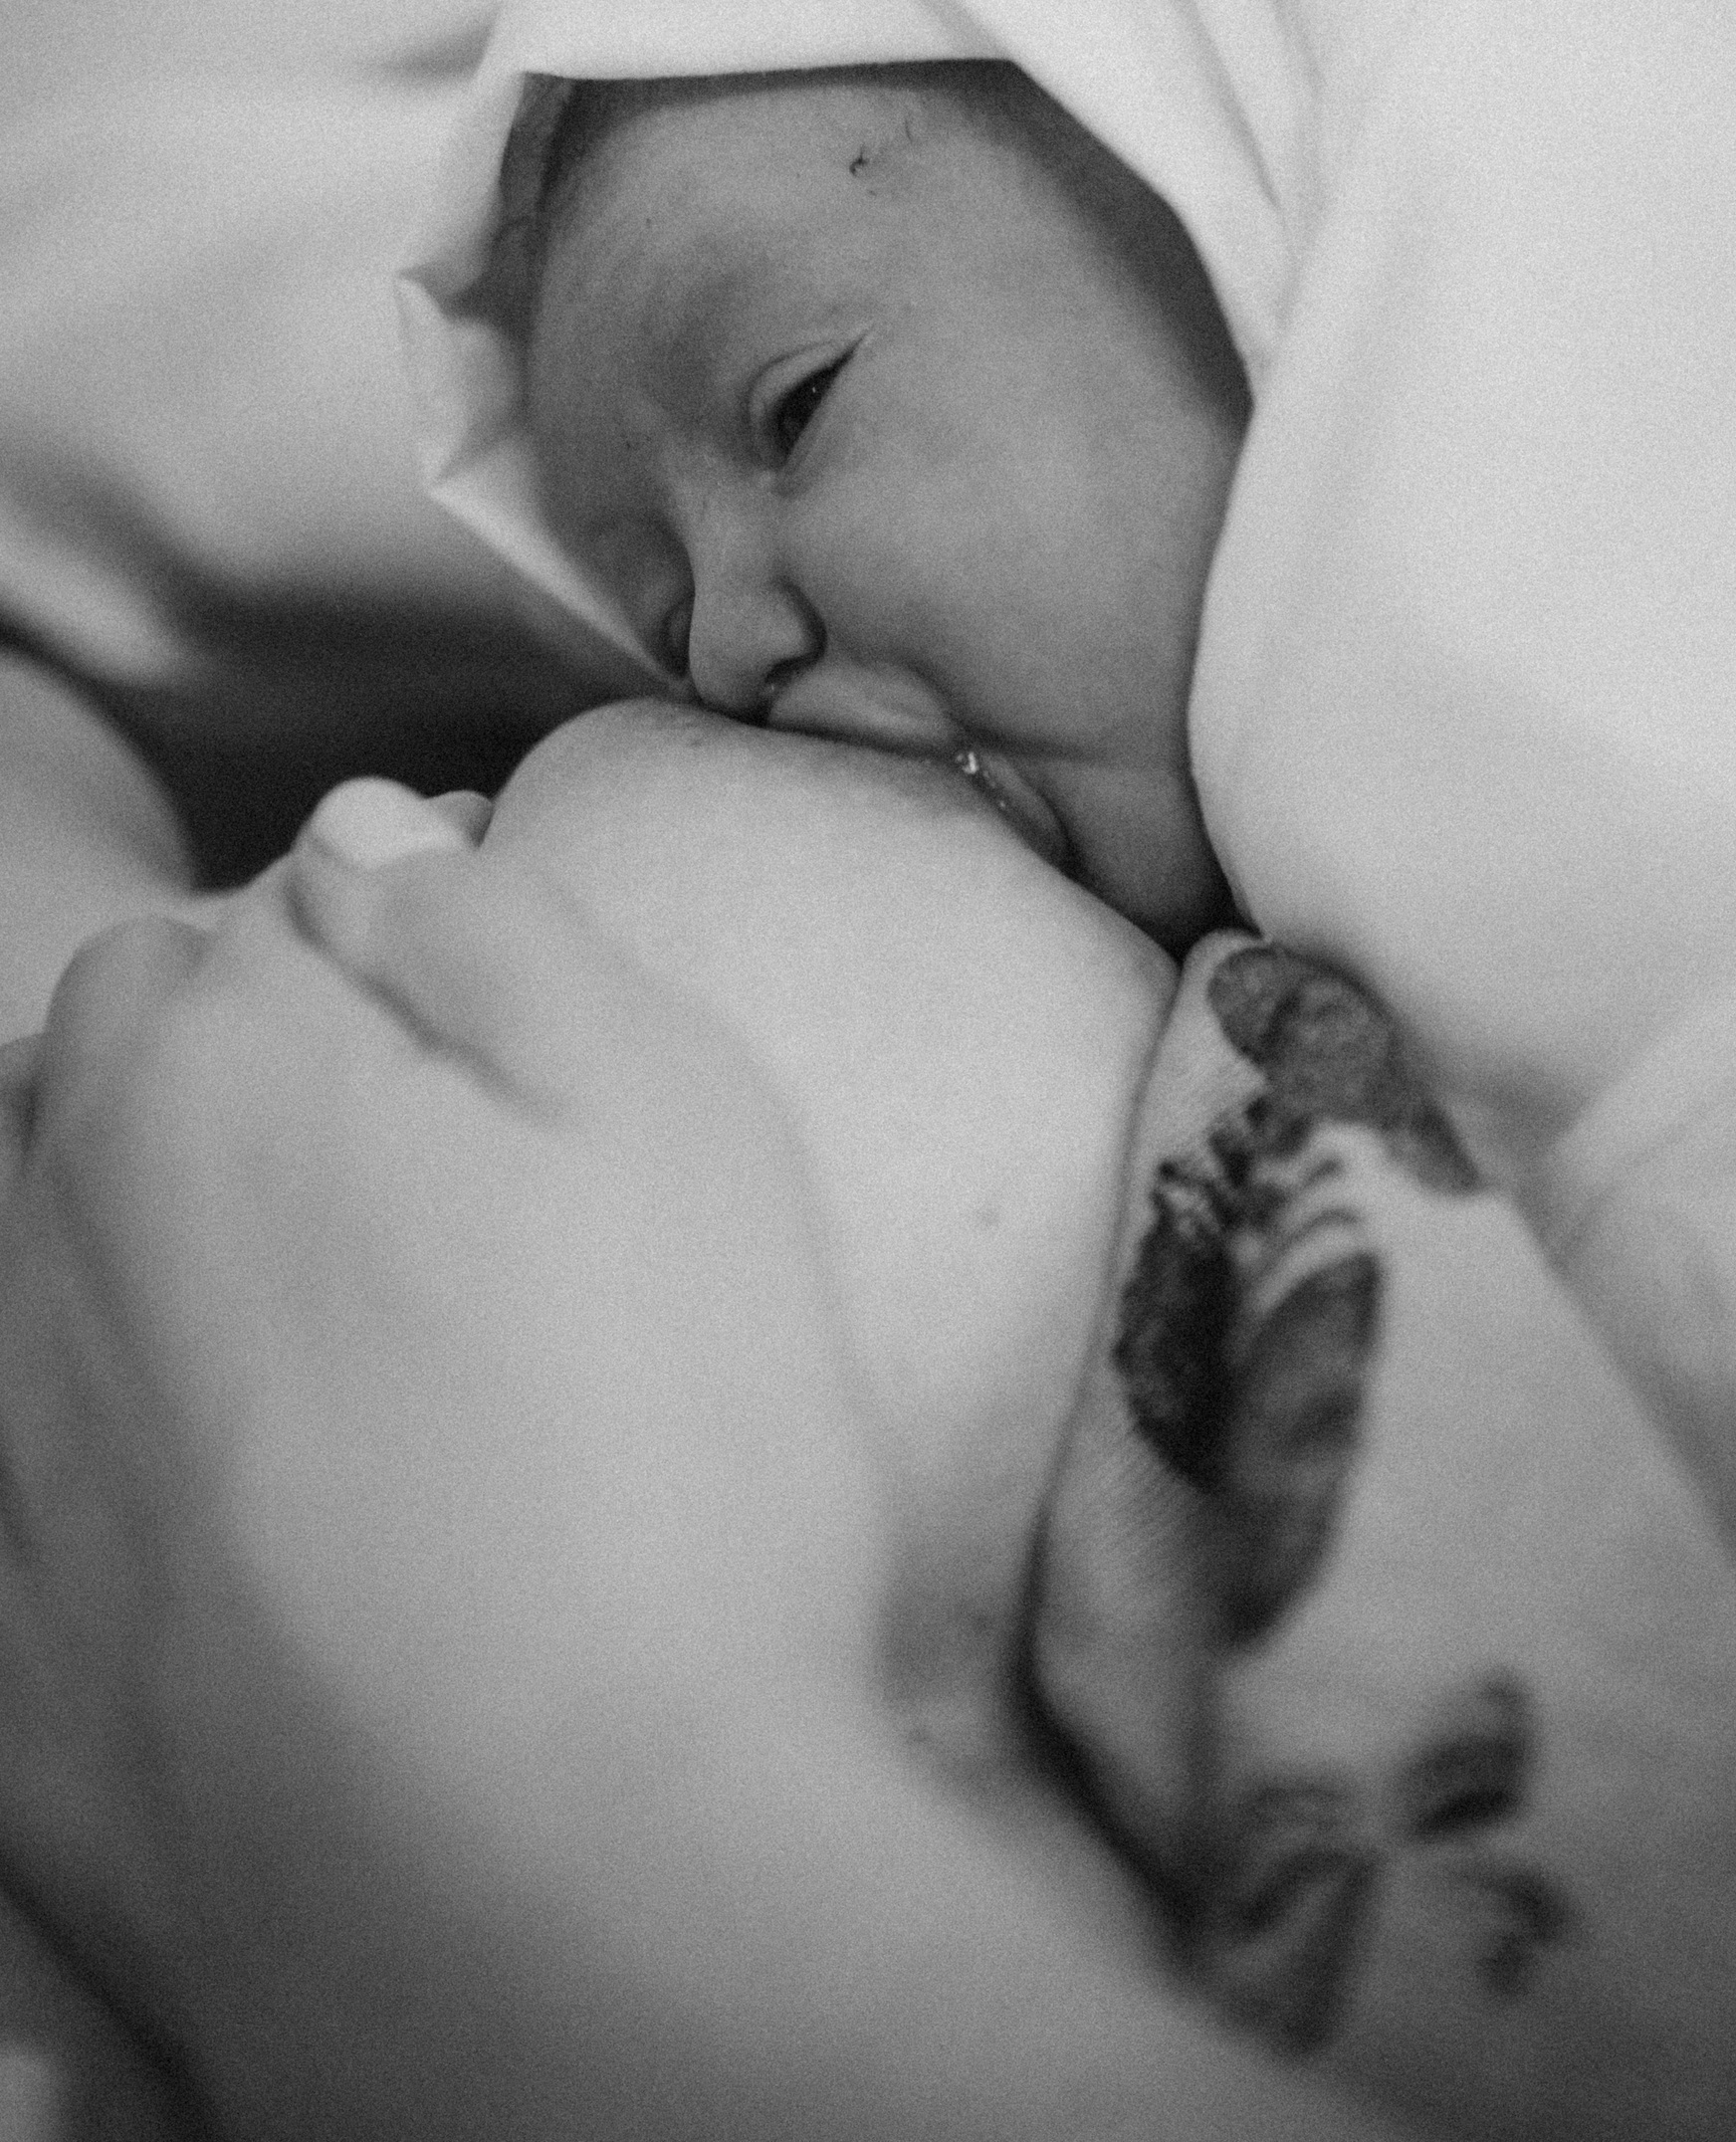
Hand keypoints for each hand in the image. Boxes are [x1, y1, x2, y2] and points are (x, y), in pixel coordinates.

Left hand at [0, 782, 882, 2134]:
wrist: (551, 1902)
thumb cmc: (652, 1472)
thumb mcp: (665, 1110)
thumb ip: (484, 929)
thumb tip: (354, 839)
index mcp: (204, 1064)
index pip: (249, 925)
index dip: (382, 967)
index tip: (488, 1056)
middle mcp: (46, 1231)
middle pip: (114, 1083)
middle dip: (246, 1094)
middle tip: (439, 1211)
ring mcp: (6, 1457)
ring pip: (58, 1271)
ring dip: (168, 1267)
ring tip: (364, 1367)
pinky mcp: (9, 1658)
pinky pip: (40, 1487)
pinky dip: (125, 1468)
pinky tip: (277, 1530)